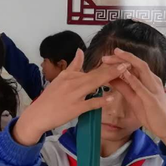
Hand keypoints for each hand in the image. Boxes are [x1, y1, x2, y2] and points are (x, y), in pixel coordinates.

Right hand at [13, 49, 129, 145]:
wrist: (38, 114)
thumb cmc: (50, 98)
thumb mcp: (60, 78)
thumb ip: (73, 65)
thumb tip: (80, 51)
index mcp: (69, 75)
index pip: (91, 68)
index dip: (108, 65)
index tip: (120, 60)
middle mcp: (72, 82)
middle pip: (96, 74)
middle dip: (113, 68)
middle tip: (128, 64)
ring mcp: (74, 95)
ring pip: (94, 84)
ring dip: (110, 78)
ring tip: (124, 74)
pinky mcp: (75, 108)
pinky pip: (90, 103)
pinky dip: (101, 100)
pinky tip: (111, 97)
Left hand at [103, 48, 165, 152]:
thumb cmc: (150, 113)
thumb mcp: (133, 98)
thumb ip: (124, 88)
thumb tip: (111, 79)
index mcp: (149, 80)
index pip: (135, 65)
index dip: (121, 59)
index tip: (107, 58)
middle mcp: (153, 81)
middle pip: (137, 63)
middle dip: (122, 57)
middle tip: (105, 57)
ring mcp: (153, 88)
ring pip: (142, 69)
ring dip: (126, 62)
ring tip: (113, 58)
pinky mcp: (152, 99)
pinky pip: (142, 87)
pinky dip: (133, 79)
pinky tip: (124, 73)